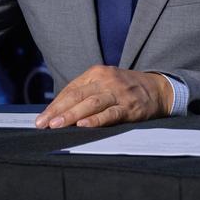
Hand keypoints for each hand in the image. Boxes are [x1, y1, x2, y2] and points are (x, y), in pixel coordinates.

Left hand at [35, 66, 173, 128]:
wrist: (158, 89)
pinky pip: (110, 114)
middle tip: (43, 124)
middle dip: (58, 111)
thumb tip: (59, 112)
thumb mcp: (105, 82)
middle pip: (77, 96)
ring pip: (91, 104)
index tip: (42, 119)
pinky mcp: (129, 107)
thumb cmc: (125, 88)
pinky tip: (83, 125)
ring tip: (57, 125)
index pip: (70, 90)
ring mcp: (118, 93)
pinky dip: (96, 120)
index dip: (55, 105)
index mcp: (96, 73)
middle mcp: (106, 80)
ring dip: (72, 115)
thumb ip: (85, 93)